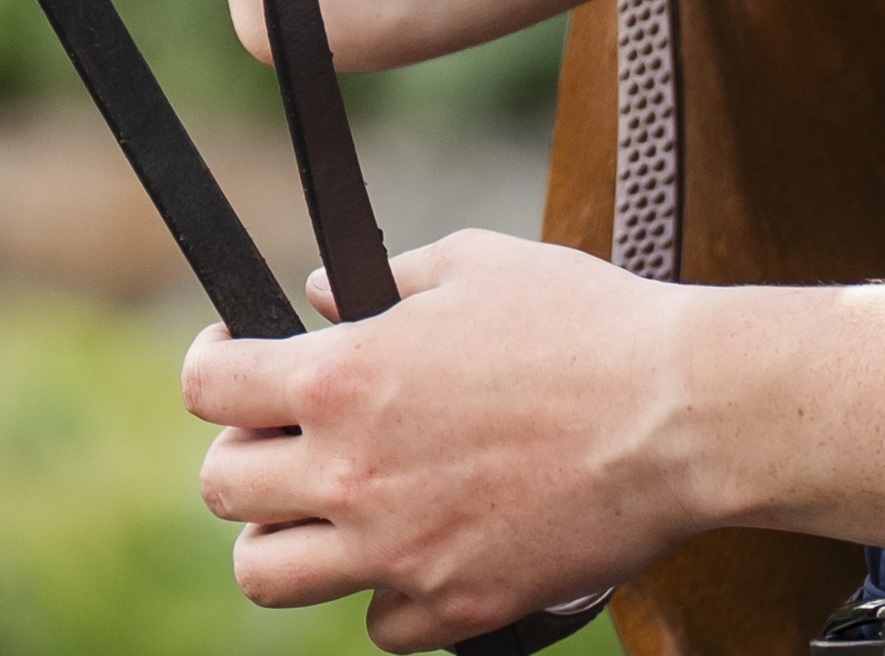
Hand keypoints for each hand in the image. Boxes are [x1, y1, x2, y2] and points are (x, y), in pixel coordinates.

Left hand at [182, 230, 702, 646]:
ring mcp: (397, 554)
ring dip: (287, 539)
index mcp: (346, 378)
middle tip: (284, 436)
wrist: (675, 415)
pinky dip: (387, 591)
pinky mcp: (452, 609)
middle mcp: (351, 475)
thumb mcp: (474, 263)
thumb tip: (323, 294)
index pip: (209, 390)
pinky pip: (376, 623)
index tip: (230, 359)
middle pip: (221, 492)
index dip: (209, 366)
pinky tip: (421, 544)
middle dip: (242, 456)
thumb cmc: (582, 323)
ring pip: (269, 578)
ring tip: (331, 506)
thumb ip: (385, 278)